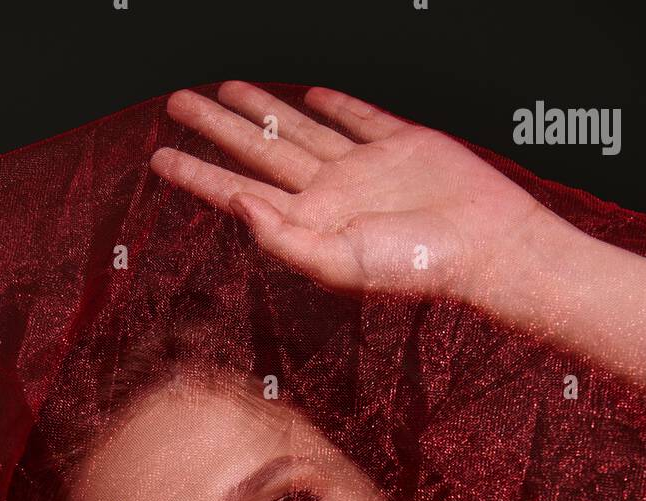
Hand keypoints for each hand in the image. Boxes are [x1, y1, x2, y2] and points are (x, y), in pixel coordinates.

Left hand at [150, 82, 545, 303]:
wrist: (485, 245)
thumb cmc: (417, 266)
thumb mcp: (340, 263)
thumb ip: (283, 239)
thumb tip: (236, 205)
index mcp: (308, 224)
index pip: (237, 193)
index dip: (197, 174)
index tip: (159, 156)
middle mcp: (328, 195)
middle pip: (257, 152)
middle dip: (215, 127)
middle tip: (177, 101)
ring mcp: (362, 169)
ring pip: (296, 130)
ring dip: (261, 109)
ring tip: (226, 89)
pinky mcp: (399, 145)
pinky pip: (356, 118)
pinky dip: (333, 104)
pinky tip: (308, 95)